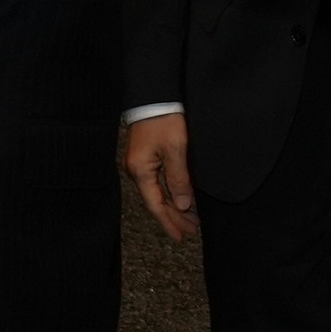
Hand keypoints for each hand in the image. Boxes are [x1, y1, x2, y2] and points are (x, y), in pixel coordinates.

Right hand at [118, 112, 196, 243]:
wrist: (154, 95)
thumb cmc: (164, 119)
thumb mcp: (176, 149)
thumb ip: (179, 179)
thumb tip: (184, 205)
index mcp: (141, 171)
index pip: (156, 205)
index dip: (169, 222)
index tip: (182, 236)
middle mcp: (137, 170)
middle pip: (157, 202)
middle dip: (175, 217)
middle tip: (192, 231)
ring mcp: (140, 164)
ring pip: (158, 193)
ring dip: (175, 206)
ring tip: (192, 219)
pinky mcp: (146, 157)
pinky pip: (158, 182)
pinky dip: (172, 193)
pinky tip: (183, 198)